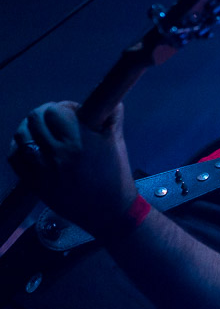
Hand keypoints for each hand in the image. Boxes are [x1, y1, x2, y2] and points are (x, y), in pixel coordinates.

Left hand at [8, 101, 137, 234]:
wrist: (108, 211)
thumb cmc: (115, 174)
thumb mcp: (117, 142)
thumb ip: (112, 116)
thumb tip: (108, 98)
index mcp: (80, 142)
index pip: (55, 111)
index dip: (64, 107)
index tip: (73, 113)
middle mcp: (58, 154)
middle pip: (35, 119)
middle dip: (45, 114)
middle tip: (56, 120)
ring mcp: (42, 170)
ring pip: (21, 136)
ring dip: (29, 128)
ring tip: (41, 132)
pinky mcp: (33, 183)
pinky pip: (14, 157)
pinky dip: (18, 146)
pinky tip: (30, 146)